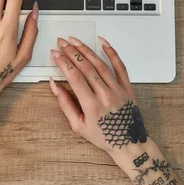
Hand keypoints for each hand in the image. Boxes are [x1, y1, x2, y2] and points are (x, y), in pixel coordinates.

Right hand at [48, 37, 147, 155]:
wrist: (129, 143)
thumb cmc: (103, 136)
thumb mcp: (78, 126)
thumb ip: (65, 104)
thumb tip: (54, 85)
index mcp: (91, 106)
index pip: (74, 77)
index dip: (63, 63)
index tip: (55, 53)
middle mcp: (105, 95)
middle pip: (86, 67)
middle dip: (71, 52)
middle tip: (61, 42)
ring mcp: (118, 90)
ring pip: (100, 64)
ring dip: (86, 50)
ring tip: (75, 41)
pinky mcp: (127, 87)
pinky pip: (120, 66)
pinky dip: (111, 52)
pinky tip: (102, 42)